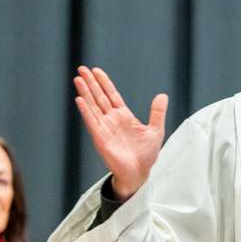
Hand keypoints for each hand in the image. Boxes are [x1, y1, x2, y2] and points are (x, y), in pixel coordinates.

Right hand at [73, 65, 167, 198]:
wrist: (139, 173)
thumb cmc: (146, 155)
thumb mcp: (155, 130)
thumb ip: (157, 112)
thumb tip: (162, 95)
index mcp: (124, 116)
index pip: (112, 95)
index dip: (104, 83)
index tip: (96, 71)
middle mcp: (112, 120)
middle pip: (99, 97)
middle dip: (91, 83)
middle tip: (82, 68)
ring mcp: (105, 128)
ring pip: (93, 106)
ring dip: (85, 92)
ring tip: (78, 79)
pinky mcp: (100, 138)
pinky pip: (91, 122)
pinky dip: (85, 110)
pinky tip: (79, 99)